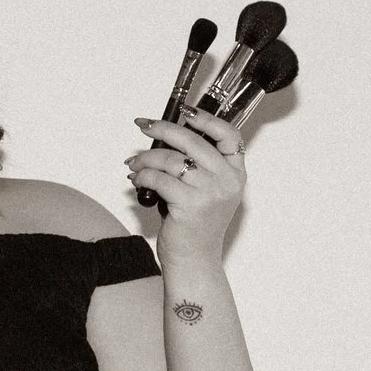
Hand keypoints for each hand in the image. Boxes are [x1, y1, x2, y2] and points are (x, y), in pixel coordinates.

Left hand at [126, 108, 246, 268]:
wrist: (195, 259)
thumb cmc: (197, 225)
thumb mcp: (209, 192)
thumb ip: (201, 165)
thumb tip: (169, 136)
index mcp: (236, 174)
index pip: (229, 136)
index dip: (206, 119)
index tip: (185, 111)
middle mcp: (226, 181)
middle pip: (193, 141)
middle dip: (163, 129)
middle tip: (145, 125)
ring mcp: (209, 193)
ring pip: (171, 159)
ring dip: (146, 158)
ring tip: (135, 164)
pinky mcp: (189, 205)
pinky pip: (159, 179)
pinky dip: (143, 176)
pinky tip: (137, 180)